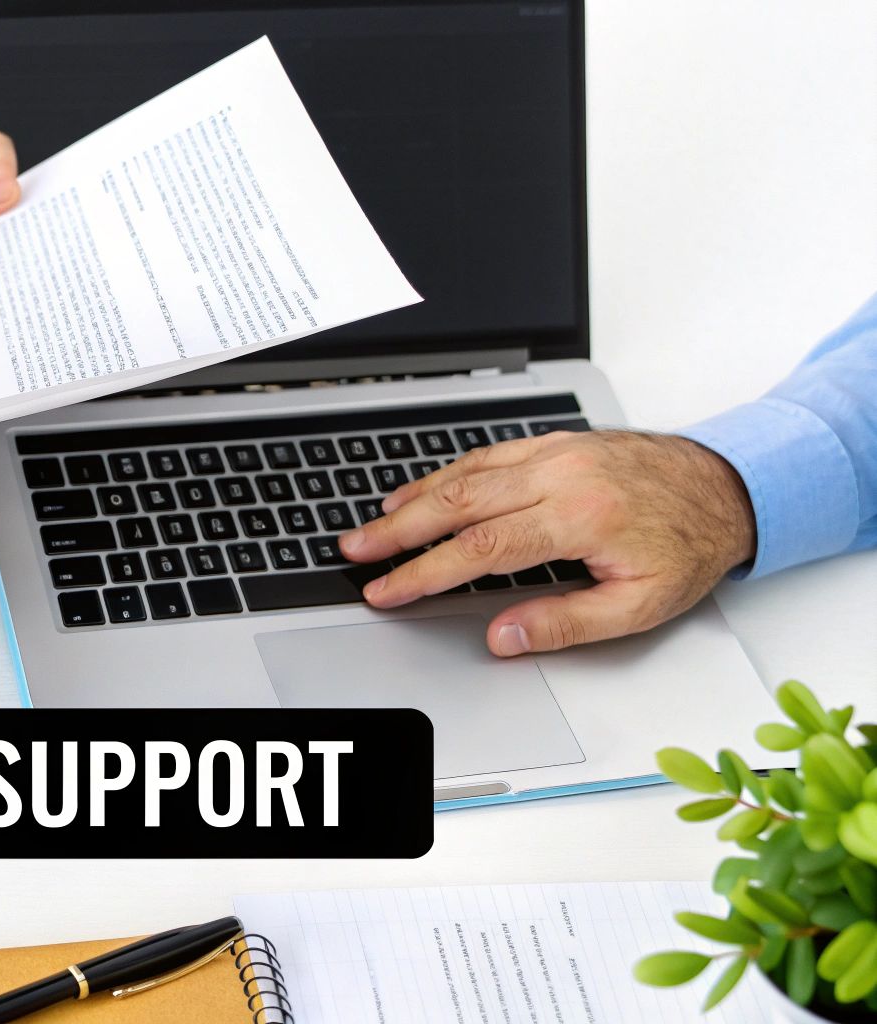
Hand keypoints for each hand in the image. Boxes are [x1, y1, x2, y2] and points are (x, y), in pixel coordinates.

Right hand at [338, 430, 754, 656]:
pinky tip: (420, 491)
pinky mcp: (555, 443)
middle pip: (458, 503)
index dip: (425, 572)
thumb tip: (502, 636)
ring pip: (465, 474)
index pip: (481, 549)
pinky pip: (487, 456)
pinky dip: (445, 475)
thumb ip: (566, 623)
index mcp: (579, 517)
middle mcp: (561, 475)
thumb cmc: (687, 546)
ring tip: (373, 524)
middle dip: (398, 530)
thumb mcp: (640, 605)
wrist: (727, 487)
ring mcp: (555, 453)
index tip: (389, 590)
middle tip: (356, 550)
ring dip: (412, 499)